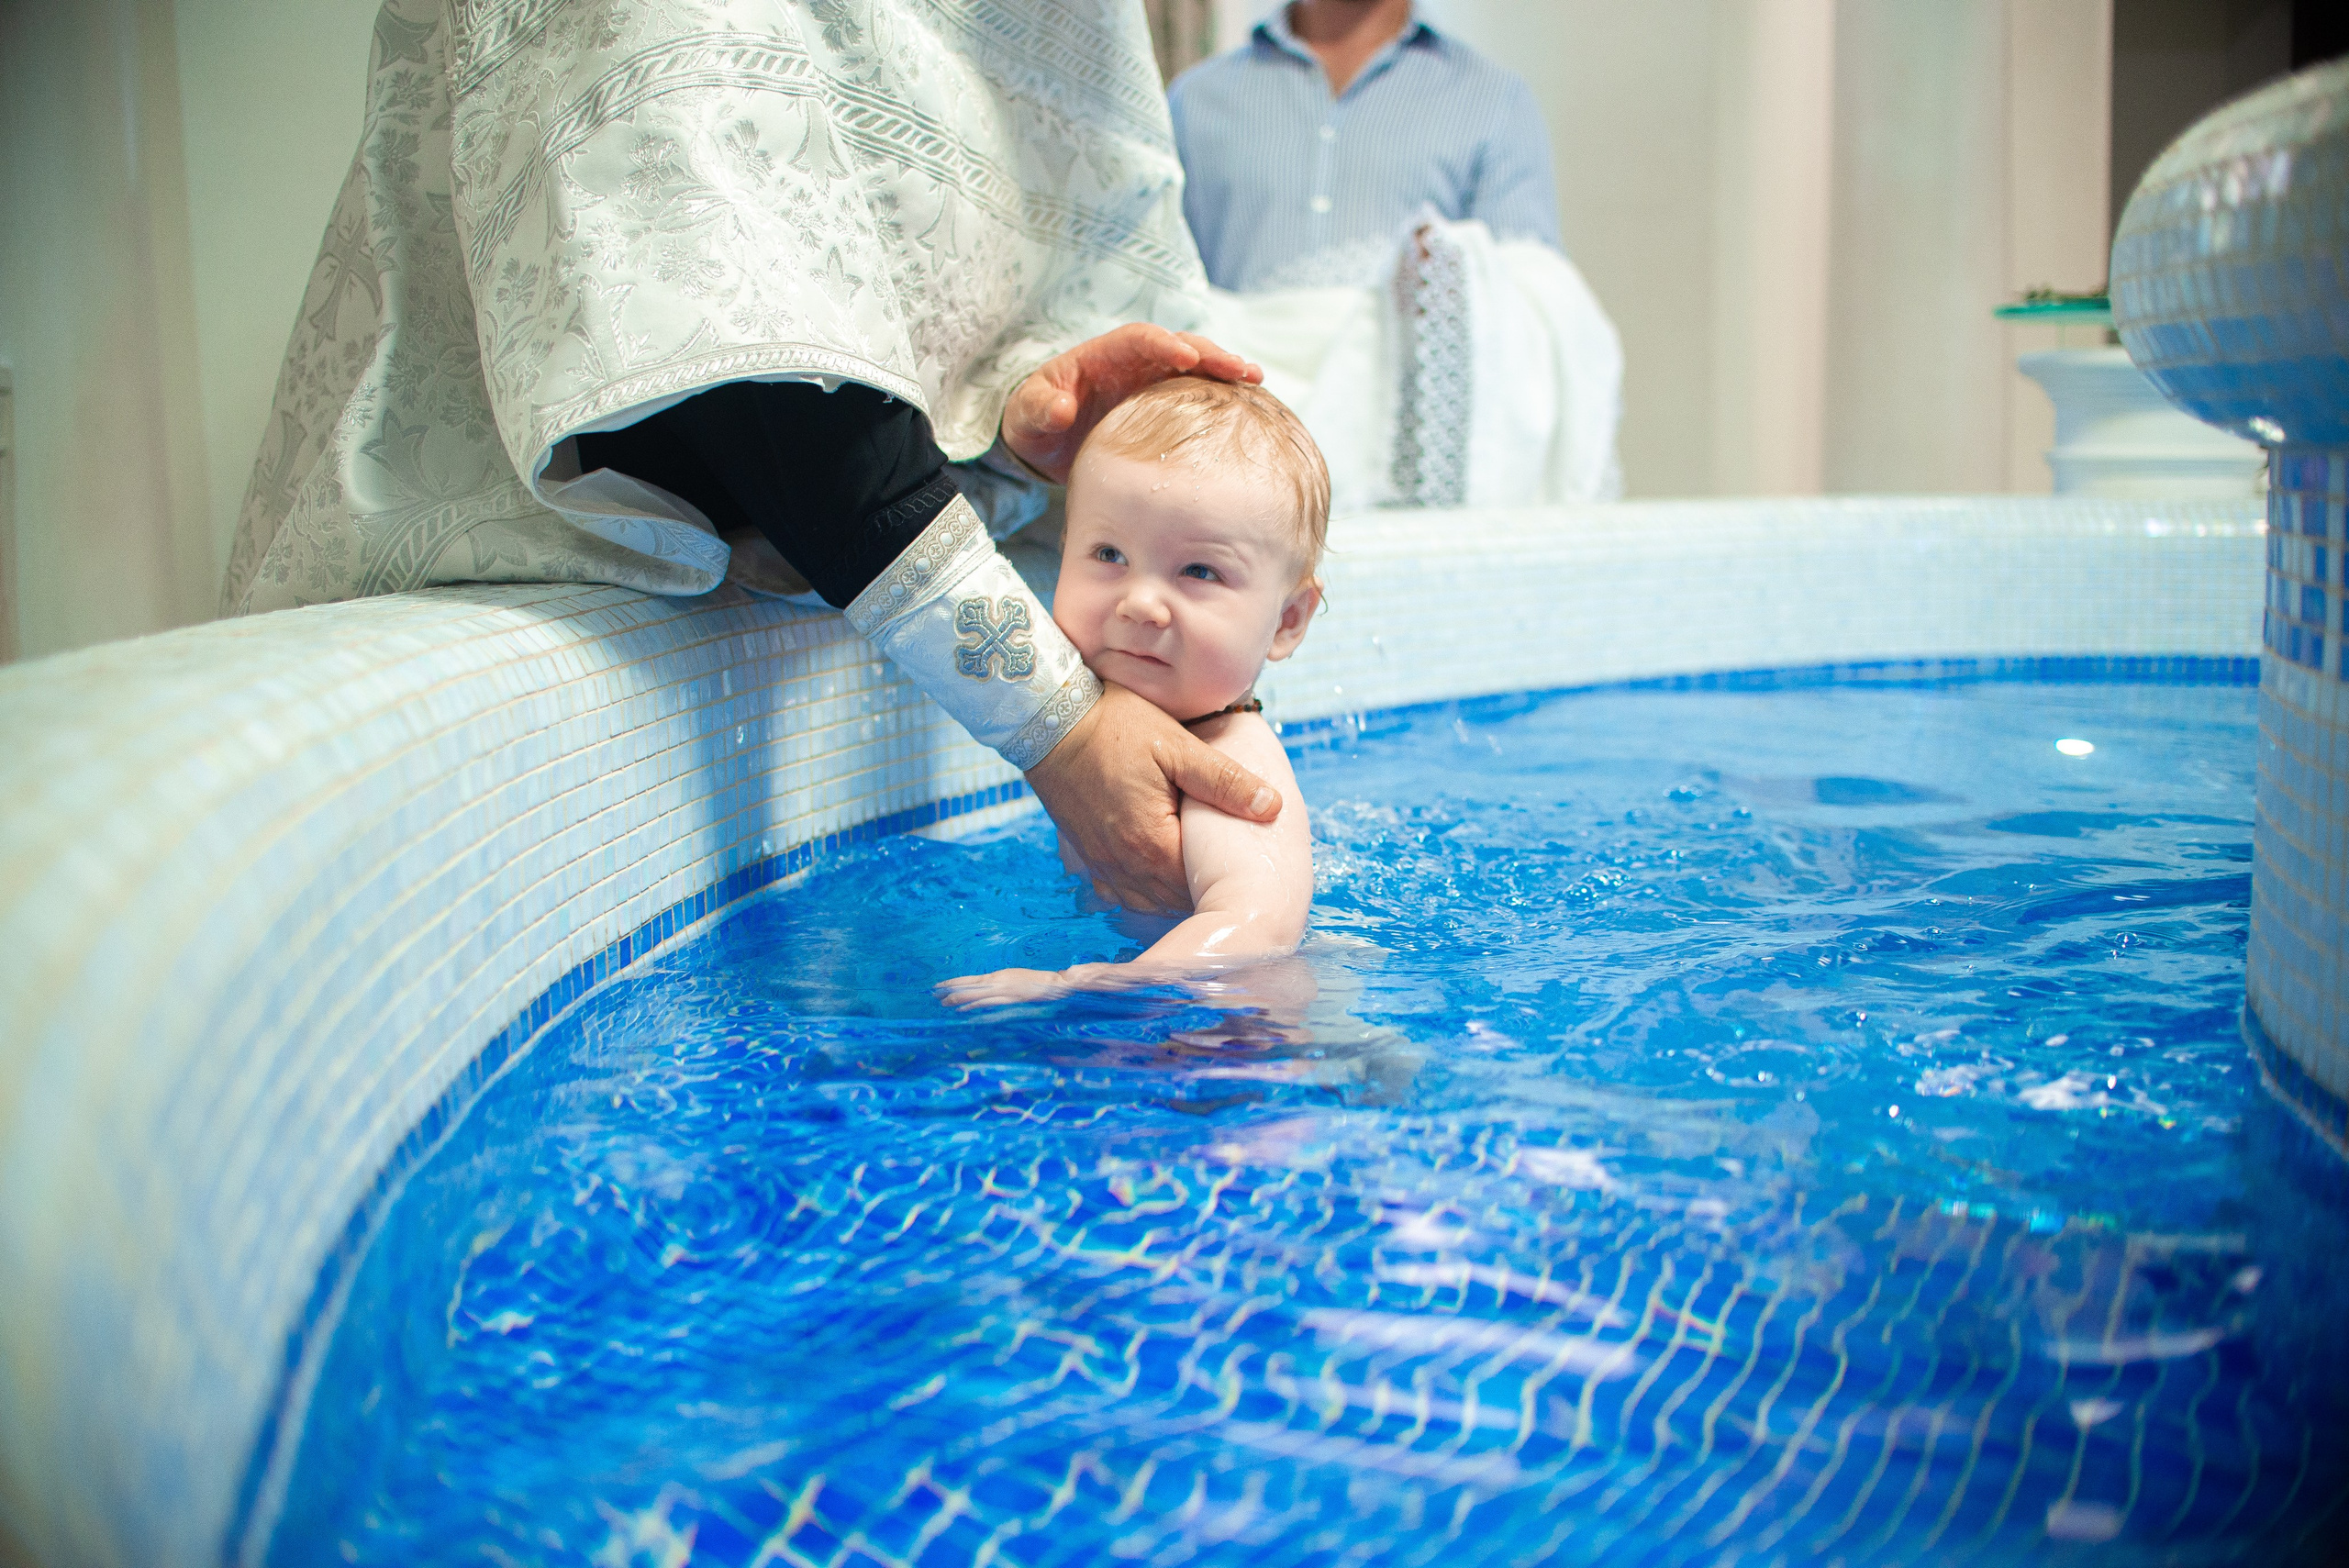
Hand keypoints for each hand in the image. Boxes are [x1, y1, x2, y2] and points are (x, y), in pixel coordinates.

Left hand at [937, 966, 1070, 1008]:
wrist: (1055, 983)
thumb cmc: (1038, 983)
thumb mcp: (1016, 981)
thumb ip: (1003, 986)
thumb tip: (989, 990)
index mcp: (998, 976)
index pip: (971, 979)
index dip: (955, 983)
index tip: (940, 986)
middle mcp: (997, 980)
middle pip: (968, 985)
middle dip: (950, 990)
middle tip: (933, 994)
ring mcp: (1003, 989)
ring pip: (974, 993)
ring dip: (957, 998)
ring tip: (942, 1002)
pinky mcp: (1009, 998)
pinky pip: (987, 1002)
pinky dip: (972, 1006)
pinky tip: (961, 1010)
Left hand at [1001, 324, 1262, 483]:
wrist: (1045, 441)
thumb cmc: (1034, 421)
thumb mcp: (1026, 416)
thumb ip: (1039, 408)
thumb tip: (1061, 409)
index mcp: (1104, 355)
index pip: (1139, 338)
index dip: (1163, 343)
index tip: (1186, 356)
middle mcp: (1136, 363)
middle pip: (1179, 346)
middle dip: (1210, 354)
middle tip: (1240, 369)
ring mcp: (1154, 383)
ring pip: (1197, 369)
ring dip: (1225, 371)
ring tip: (1255, 380)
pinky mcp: (1166, 406)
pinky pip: (1199, 395)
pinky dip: (1223, 397)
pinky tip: (1251, 406)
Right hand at [1024, 682, 1280, 912]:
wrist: (1049, 719)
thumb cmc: (1116, 726)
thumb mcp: (1177, 747)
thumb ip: (1225, 781)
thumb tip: (1272, 807)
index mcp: (1151, 842)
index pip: (1199, 885)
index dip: (1223, 879)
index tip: (1244, 867)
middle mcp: (1123, 863)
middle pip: (1173, 900)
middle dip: (1200, 890)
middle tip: (1227, 871)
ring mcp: (1101, 862)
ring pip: (1145, 901)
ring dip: (1172, 893)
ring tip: (1196, 873)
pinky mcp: (1086, 853)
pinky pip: (1117, 891)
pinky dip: (1140, 890)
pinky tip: (1155, 872)